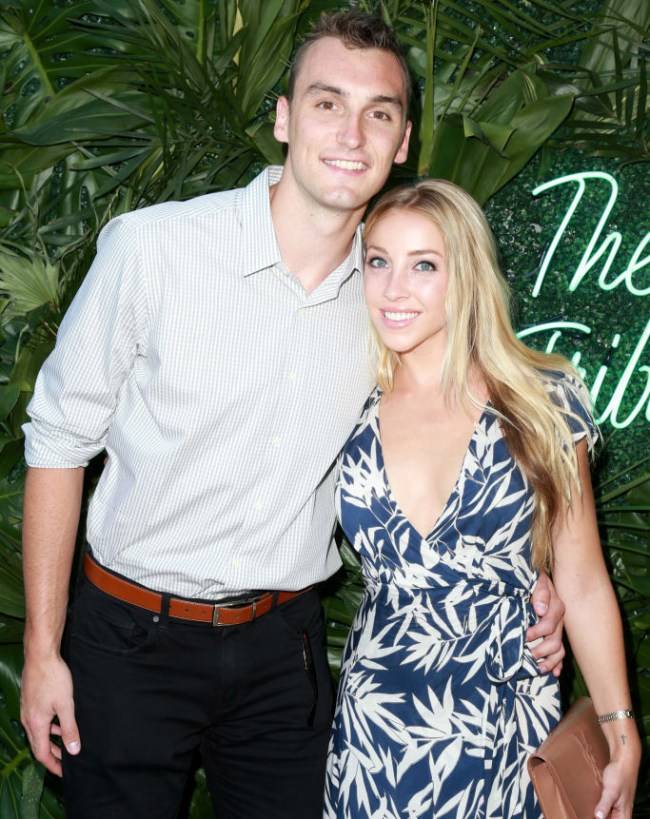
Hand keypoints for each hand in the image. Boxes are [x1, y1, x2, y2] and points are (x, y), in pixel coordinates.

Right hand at [20, 654, 79, 775]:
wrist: (40, 656)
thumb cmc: (54, 678)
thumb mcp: (66, 704)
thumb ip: (70, 728)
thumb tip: (73, 750)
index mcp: (36, 724)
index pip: (42, 753)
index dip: (53, 765)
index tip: (63, 772)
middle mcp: (28, 720)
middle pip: (39, 744)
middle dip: (53, 755)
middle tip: (66, 762)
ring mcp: (27, 710)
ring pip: (39, 732)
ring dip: (52, 740)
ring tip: (66, 743)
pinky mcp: (30, 700)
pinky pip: (38, 721)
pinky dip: (49, 727)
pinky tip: (59, 722)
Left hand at [526, 571, 564, 675]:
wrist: (539, 578)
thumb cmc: (535, 578)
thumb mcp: (537, 579)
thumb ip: (540, 591)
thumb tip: (540, 609)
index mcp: (555, 607)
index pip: (549, 625)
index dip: (537, 632)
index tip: (524, 636)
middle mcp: (559, 620)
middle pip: (555, 641)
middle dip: (541, 651)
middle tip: (528, 657)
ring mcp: (558, 629)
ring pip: (559, 649)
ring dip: (550, 661)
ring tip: (539, 670)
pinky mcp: (555, 634)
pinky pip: (560, 652)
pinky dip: (558, 663)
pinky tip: (554, 673)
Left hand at [594, 754, 639, 817]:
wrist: (623, 761)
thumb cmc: (619, 775)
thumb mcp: (611, 791)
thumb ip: (605, 805)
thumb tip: (598, 817)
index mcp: (624, 814)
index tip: (593, 817)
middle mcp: (623, 812)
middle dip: (600, 818)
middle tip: (589, 814)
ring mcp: (618, 805)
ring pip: (609, 816)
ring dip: (600, 814)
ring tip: (589, 811)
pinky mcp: (614, 799)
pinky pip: (608, 809)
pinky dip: (600, 809)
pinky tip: (592, 806)